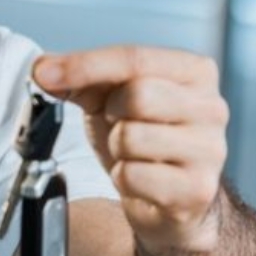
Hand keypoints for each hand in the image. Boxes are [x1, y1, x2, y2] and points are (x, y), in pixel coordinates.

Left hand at [33, 46, 229, 255]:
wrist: (169, 198)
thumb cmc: (143, 138)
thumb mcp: (111, 98)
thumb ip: (80, 78)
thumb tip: (43, 68)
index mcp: (195, 72)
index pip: (135, 58)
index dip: (84, 65)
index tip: (44, 73)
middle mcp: (211, 107)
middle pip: (138, 95)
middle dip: (112, 113)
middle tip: (119, 125)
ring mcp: (209, 150)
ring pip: (131, 137)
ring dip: (116, 150)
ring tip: (132, 155)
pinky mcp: (196, 189)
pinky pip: (131, 176)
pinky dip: (122, 179)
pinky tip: (140, 180)